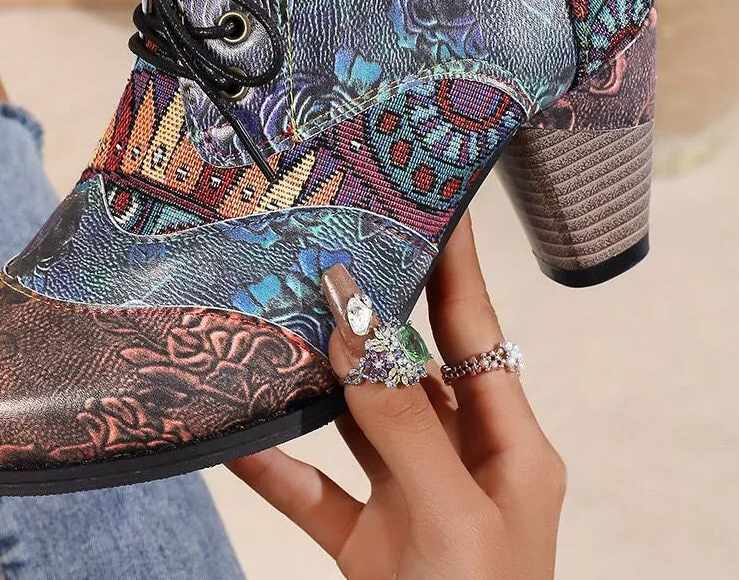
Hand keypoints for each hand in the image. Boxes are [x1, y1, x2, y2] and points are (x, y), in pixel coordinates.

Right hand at [227, 214, 564, 578]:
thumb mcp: (451, 516)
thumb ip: (399, 416)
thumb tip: (353, 319)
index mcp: (510, 447)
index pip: (474, 326)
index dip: (452, 258)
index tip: (424, 193)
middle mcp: (459, 461)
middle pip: (406, 361)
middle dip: (366, 303)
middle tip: (320, 236)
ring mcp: (409, 501)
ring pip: (351, 416)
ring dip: (308, 375)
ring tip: (265, 312)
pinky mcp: (363, 544)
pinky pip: (309, 487)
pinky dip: (269, 462)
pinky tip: (228, 433)